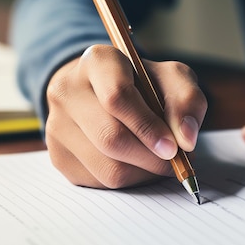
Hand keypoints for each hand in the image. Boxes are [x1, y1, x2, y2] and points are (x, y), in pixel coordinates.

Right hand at [44, 44, 206, 187]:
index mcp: (96, 62)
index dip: (148, 127)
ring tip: (156, 160)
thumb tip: (185, 140)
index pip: (117, 97)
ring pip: (107, 168)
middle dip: (150, 158)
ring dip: (142, 173)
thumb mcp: (171, 79)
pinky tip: (135, 164)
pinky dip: (127, 181)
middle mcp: (67, 90)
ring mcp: (57, 125)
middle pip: (110, 138)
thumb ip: (187, 101)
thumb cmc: (142, 85)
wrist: (103, 92)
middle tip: (174, 161)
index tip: (174, 147)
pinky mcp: (58, 156)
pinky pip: (99, 182)